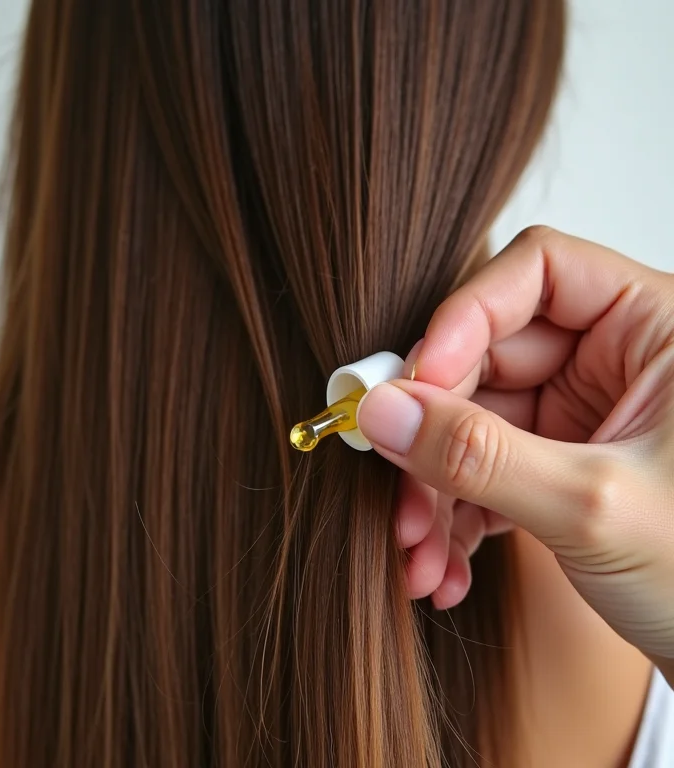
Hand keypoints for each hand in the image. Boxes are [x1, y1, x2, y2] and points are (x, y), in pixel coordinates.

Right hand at [357, 226, 673, 674]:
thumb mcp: (594, 507)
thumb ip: (480, 455)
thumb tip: (382, 412)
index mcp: (653, 329)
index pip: (538, 273)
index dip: (465, 318)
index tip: (415, 384)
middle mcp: (612, 362)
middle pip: (484, 357)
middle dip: (433, 434)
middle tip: (399, 489)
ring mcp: (580, 416)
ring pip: (472, 422)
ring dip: (434, 490)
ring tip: (420, 551)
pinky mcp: (557, 465)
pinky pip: (483, 469)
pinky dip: (454, 517)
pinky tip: (444, 565)